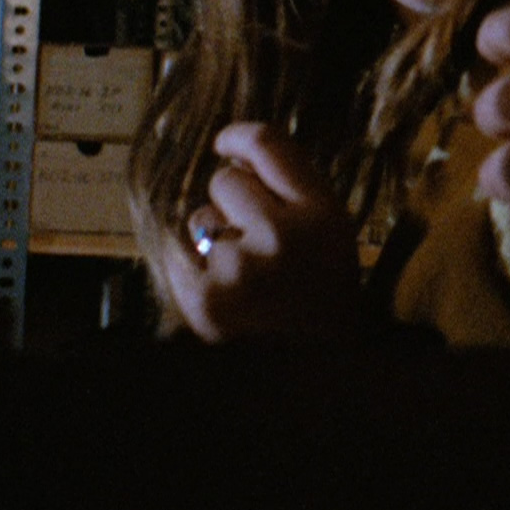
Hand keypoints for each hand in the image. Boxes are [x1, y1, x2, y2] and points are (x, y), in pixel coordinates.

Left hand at [153, 121, 361, 342]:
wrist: (318, 372)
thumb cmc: (322, 294)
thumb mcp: (331, 230)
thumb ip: (292, 188)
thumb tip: (229, 152)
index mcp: (322, 214)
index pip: (268, 145)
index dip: (239, 136)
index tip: (226, 142)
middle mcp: (281, 235)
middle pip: (226, 180)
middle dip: (234, 204)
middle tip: (260, 241)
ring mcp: (239, 269)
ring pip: (199, 220)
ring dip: (215, 240)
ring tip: (246, 276)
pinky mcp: (204, 301)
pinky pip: (179, 255)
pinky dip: (195, 270)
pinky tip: (225, 293)